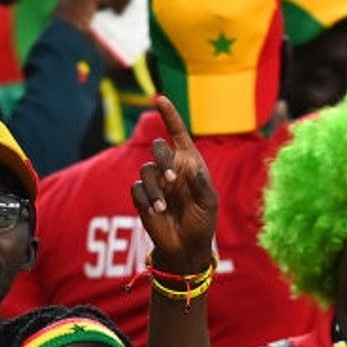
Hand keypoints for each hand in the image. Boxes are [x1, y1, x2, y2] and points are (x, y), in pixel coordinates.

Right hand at [130, 96, 217, 276]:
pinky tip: (157, 212)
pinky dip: (146, 199)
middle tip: (172, 179)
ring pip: (146, 170)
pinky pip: (137, 189)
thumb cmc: (202, 222)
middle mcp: (170, 169)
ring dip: (156, 188)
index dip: (169, 115)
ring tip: (164, 207)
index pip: (177, 133)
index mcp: (189, 163)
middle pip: (158, 148)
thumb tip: (191, 167)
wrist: (187, 248)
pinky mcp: (142, 198)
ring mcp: (155, 183)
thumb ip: (202, 184)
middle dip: (163, 160)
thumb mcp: (209, 203)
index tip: (159, 99)